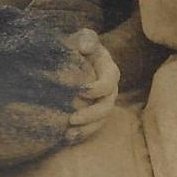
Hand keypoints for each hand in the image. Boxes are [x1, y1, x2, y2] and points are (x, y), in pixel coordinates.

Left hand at [65, 28, 119, 143]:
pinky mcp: (94, 115)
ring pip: (100, 121)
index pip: (109, 82)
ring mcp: (102, 104)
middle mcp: (109, 90)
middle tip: (71, 118)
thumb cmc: (77, 46)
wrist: (70, 59)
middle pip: (106, 106)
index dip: (98, 89)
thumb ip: (86, 39)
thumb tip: (85, 48)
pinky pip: (92, 128)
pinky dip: (81, 134)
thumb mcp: (82, 38)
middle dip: (91, 115)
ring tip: (68, 134)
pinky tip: (66, 137)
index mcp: (109, 71)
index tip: (80, 91)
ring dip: (86, 129)